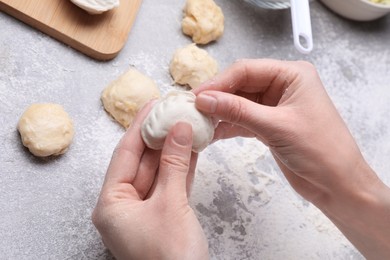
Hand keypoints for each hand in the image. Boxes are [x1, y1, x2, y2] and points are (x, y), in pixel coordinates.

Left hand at [92, 102, 208, 259]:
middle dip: (159, 135)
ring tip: (186, 123)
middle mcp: (124, 206)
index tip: (153, 103)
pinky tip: (193, 148)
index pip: (124, 154)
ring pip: (159, 171)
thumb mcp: (172, 204)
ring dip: (174, 149)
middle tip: (174, 109)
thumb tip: (179, 128)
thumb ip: (174, 164)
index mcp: (111, 204)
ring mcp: (145, 211)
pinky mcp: (164, 216)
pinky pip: (171, 184)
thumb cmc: (171, 258)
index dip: (140, 126)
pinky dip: (182, 167)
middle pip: (141, 161)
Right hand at [193, 59, 389, 257]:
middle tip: (193, 109)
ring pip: (238, 103)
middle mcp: (282, 86)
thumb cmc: (320, 150)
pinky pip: (242, 120)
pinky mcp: (268, 125)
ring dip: (219, 112)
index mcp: (292, 75)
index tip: (197, 96)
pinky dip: (227, 126)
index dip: (219, 82)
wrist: (337, 184)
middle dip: (217, 97)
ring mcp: (274, 106)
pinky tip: (211, 133)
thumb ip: (238, 110)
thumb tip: (205, 99)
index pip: (246, 70)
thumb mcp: (276, 126)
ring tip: (198, 122)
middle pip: (240, 85)